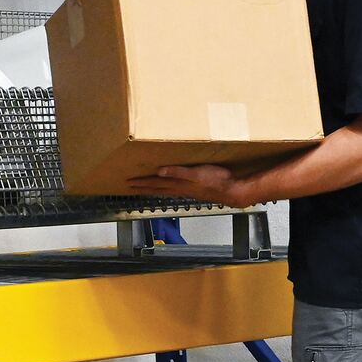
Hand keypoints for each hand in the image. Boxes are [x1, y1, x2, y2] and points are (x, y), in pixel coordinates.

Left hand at [127, 164, 255, 207]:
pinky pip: (175, 188)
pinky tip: (170, 185)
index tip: (129, 182)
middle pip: (157, 188)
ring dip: (153, 188)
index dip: (141, 182)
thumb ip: (177, 172)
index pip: (155, 183)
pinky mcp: (195, 188)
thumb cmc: (215, 181)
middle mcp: (180, 188)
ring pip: (165, 189)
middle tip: (130, 186)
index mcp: (178, 184)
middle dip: (143, 187)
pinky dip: (167, 186)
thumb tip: (159, 172)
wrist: (232, 190)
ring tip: (144, 187)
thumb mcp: (195, 174)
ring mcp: (187, 189)